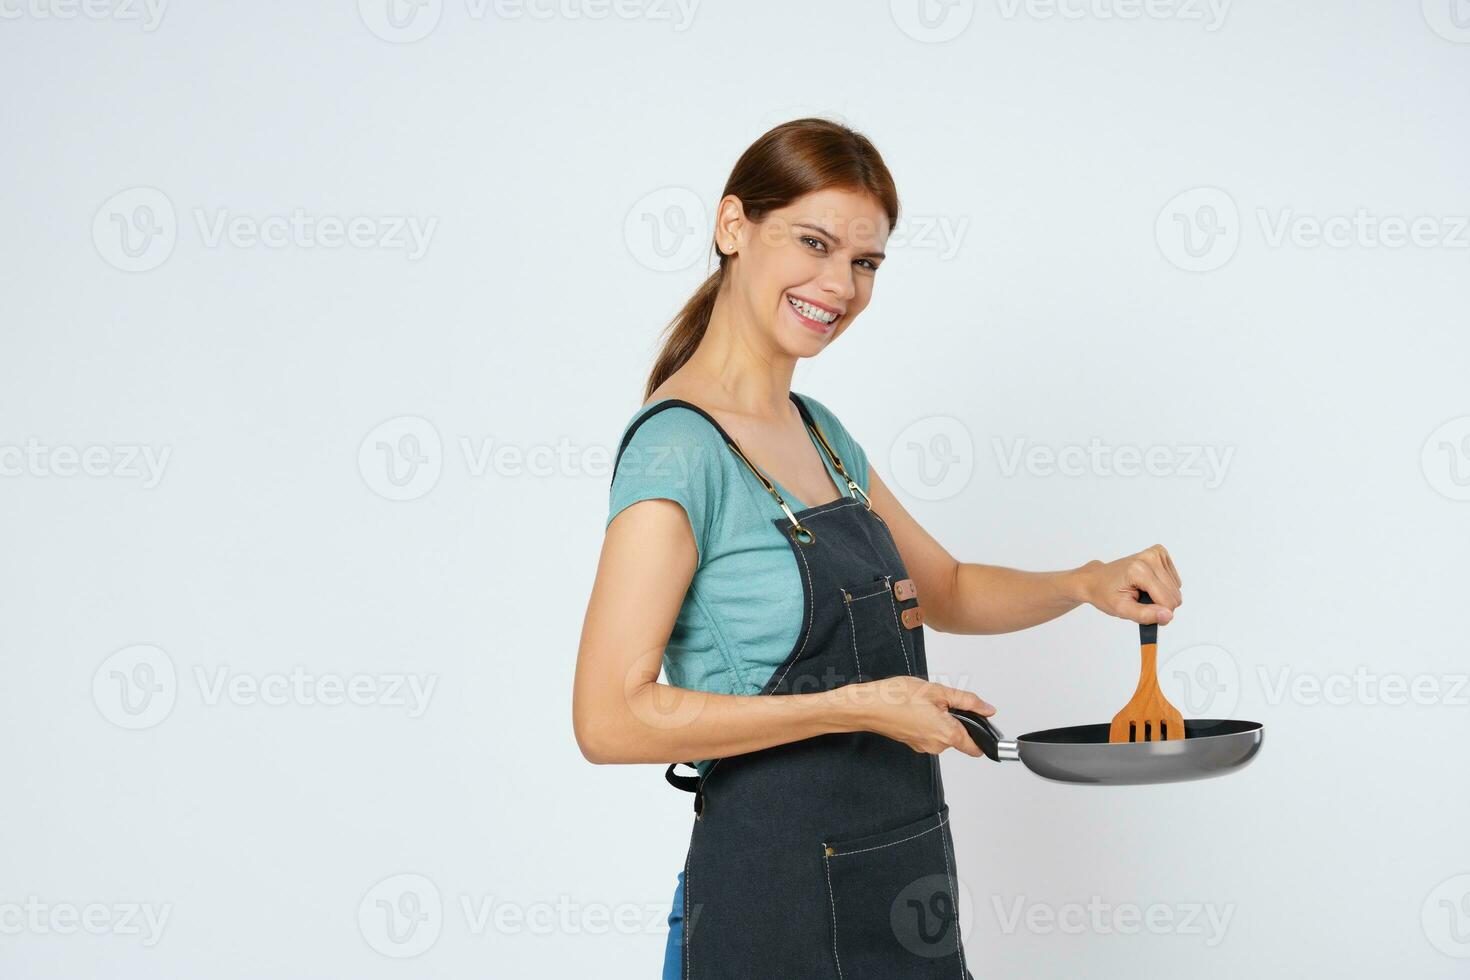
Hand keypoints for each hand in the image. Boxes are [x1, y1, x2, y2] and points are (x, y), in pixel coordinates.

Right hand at [845, 675, 995, 757]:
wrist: (868, 706)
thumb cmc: (897, 697)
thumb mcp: (938, 691)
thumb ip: (967, 701)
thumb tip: (988, 709)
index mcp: (947, 735)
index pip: (976, 748)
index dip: (983, 735)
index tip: (980, 721)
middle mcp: (936, 746)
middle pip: (959, 737)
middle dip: (956, 718)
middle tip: (940, 700)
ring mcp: (923, 746)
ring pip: (943, 733)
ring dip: (940, 719)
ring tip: (924, 702)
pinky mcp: (913, 742)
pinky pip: (929, 733)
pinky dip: (928, 721)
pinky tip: (915, 708)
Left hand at [1079, 544, 1181, 624]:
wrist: (1096, 580)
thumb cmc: (1105, 593)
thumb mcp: (1121, 609)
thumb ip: (1145, 615)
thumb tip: (1168, 616)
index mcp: (1139, 570)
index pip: (1167, 601)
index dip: (1159, 614)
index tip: (1146, 614)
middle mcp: (1149, 558)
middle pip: (1174, 595)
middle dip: (1161, 605)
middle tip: (1141, 603)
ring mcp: (1155, 553)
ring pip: (1176, 588)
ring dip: (1161, 595)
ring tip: (1142, 592)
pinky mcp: (1159, 553)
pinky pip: (1174, 579)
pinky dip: (1163, 586)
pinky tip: (1148, 585)